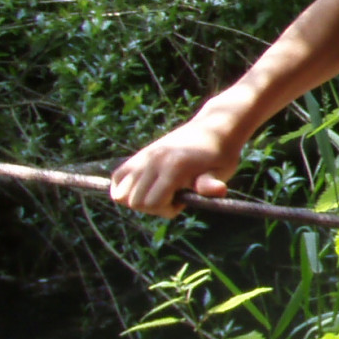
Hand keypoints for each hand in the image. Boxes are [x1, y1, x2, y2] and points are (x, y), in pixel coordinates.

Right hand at [109, 112, 243, 217]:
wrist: (213, 128)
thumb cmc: (220, 154)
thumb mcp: (221, 171)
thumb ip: (211, 184)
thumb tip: (218, 190)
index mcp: (172, 166)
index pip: (151, 203)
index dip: (167, 210)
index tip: (184, 199)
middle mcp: (152, 160)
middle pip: (134, 201)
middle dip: (154, 208)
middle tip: (174, 195)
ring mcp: (143, 156)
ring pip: (120, 194)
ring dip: (140, 200)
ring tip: (161, 191)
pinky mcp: (138, 155)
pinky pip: (117, 179)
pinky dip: (126, 189)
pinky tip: (147, 187)